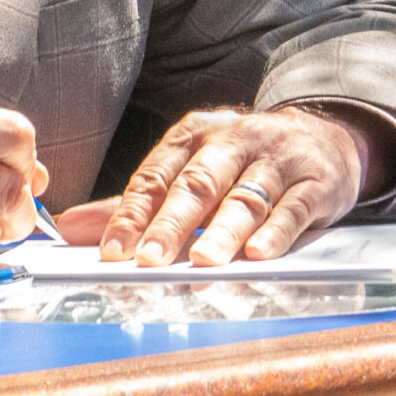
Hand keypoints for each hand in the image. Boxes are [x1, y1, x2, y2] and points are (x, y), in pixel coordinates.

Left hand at [56, 106, 364, 267]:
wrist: (323, 138)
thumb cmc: (245, 163)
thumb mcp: (191, 170)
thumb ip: (136, 202)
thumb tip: (71, 229)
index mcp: (195, 135)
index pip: (156, 175)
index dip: (132, 214)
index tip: (112, 251)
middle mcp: (234, 141)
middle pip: (198, 184)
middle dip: (171, 224)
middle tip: (150, 260)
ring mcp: (277, 159)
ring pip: (246, 197)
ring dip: (223, 231)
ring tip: (203, 260)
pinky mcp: (315, 181)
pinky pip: (293, 207)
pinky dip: (276, 232)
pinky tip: (259, 254)